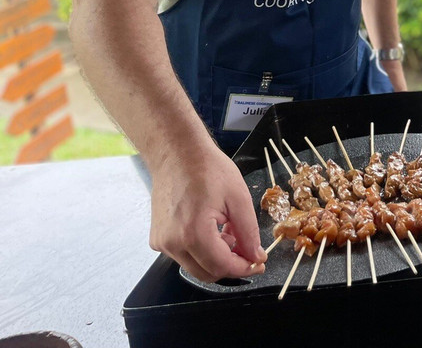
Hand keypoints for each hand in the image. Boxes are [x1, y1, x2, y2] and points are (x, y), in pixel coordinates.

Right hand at [148, 143, 266, 281]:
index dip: (244, 268)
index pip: (222, 267)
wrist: (177, 153)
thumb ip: (248, 232)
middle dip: (231, 265)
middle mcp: (172, 243)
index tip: (259, 263)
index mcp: (193, 233)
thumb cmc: (208, 169)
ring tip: (228, 231)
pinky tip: (212, 229)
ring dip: (216, 257)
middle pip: (207, 273)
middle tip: (247, 248)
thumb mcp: (239, 198)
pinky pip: (184, 255)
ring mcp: (162, 243)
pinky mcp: (157, 239)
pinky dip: (201, 250)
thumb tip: (256, 258)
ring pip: (195, 266)